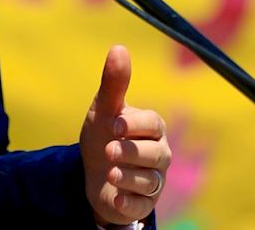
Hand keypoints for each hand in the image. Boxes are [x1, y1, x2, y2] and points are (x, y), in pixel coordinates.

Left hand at [79, 44, 171, 226]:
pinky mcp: (143, 204)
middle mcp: (159, 153)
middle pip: (155, 154)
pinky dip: (129, 203)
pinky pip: (141, 206)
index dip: (135, 124)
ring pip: (149, 181)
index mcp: (153, 127)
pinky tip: (116, 199)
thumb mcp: (104, 109)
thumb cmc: (105, 134)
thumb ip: (113, 83)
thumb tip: (119, 47)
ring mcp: (154, 180)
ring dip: (128, 177)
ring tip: (109, 173)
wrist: (94, 171)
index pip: (154, 124)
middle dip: (131, 152)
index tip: (114, 124)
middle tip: (109, 150)